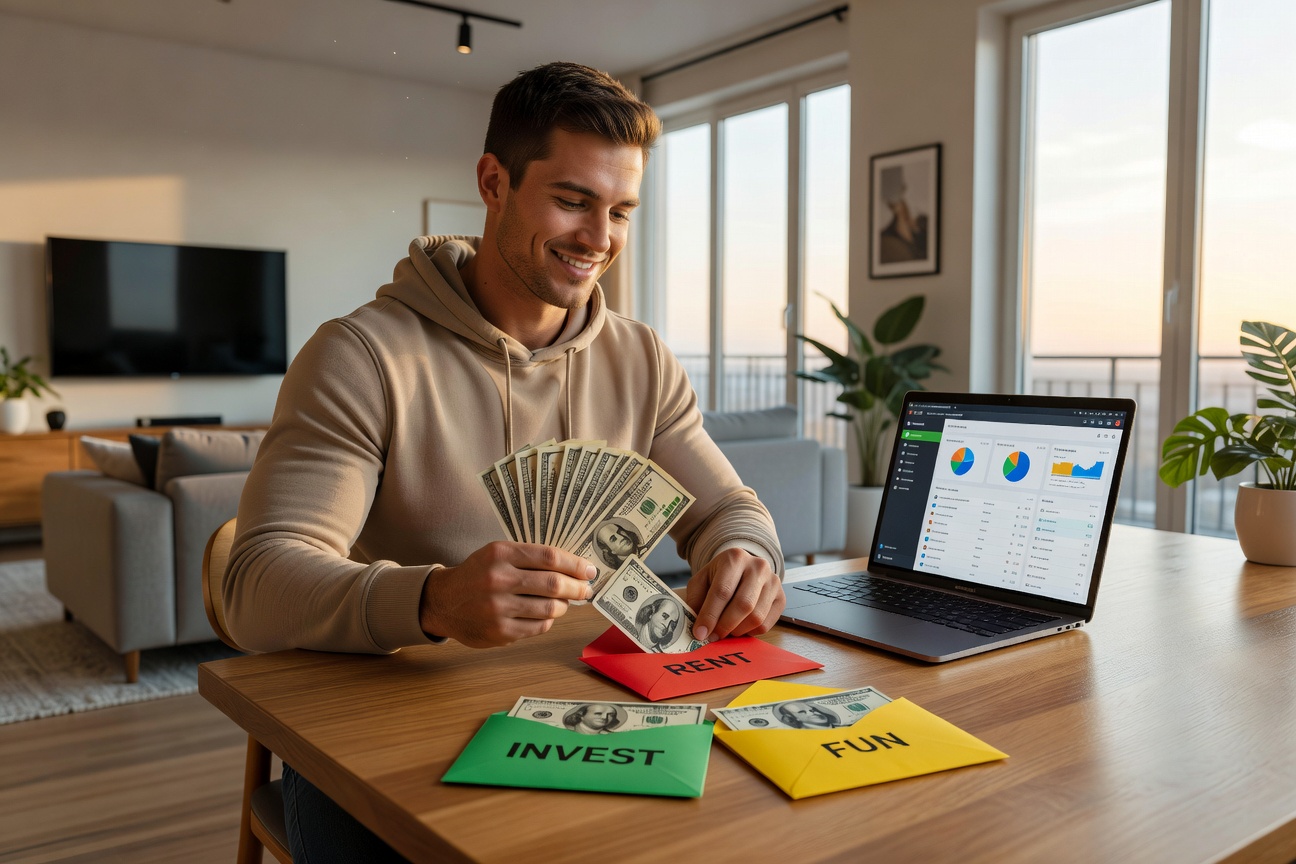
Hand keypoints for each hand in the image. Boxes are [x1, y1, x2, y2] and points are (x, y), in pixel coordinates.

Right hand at [419, 542, 594, 647]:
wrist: (442, 602)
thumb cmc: (477, 575)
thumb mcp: (497, 554)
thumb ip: (530, 558)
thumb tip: (574, 569)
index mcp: (499, 554)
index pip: (549, 557)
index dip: (574, 564)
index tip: (588, 570)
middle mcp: (497, 579)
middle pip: (553, 584)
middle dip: (577, 588)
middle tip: (586, 589)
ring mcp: (497, 608)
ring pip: (549, 608)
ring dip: (563, 606)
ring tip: (563, 602)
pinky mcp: (499, 631)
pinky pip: (538, 627)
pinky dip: (547, 621)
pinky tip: (544, 615)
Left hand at [684, 548, 784, 641]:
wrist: (743, 568)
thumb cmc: (720, 576)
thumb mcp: (702, 580)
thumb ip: (696, 600)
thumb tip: (698, 628)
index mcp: (734, 558)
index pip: (722, 591)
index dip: (710, 615)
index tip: (700, 633)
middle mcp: (758, 567)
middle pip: (743, 605)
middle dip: (725, 626)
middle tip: (713, 637)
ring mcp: (773, 582)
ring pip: (756, 617)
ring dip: (737, 631)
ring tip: (726, 630)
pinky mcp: (782, 598)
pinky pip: (766, 624)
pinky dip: (750, 632)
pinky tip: (740, 626)